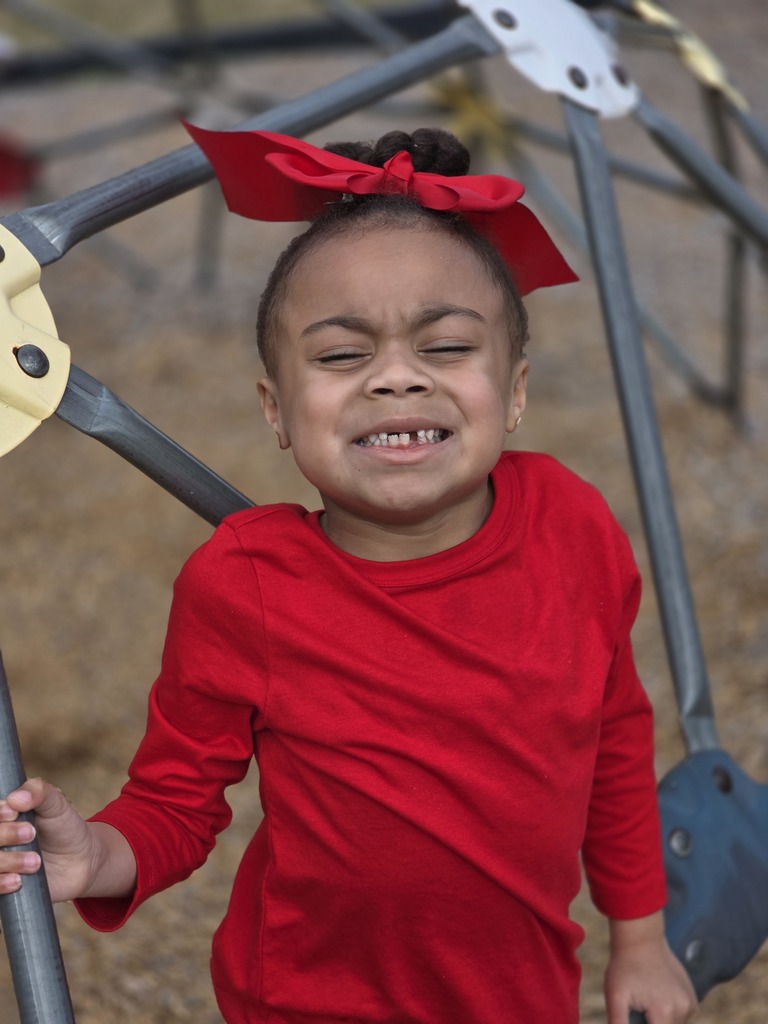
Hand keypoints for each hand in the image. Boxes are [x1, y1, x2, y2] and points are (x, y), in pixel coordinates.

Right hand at [0, 778, 99, 901]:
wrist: (81, 859)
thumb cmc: (64, 826)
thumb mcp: (56, 803)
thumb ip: (39, 792)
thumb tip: (15, 798)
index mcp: (2, 816)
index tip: (13, 813)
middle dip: (5, 834)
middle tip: (31, 833)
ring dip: (7, 861)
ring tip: (36, 861)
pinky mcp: (3, 884)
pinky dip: (1, 883)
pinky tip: (18, 881)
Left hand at [605, 913, 697, 1023]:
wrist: (641, 939)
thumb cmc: (624, 966)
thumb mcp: (615, 997)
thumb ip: (618, 1023)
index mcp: (664, 1013)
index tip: (637, 1015)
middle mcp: (682, 1010)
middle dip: (650, 1023)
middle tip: (639, 1006)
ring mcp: (690, 1003)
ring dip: (661, 1021)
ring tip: (646, 999)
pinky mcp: (692, 998)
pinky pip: (682, 1017)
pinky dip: (670, 1014)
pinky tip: (657, 997)